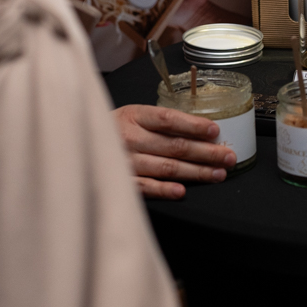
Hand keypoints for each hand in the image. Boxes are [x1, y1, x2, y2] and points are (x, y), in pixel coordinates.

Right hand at [112, 104, 236, 198]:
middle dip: (206, 152)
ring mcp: (123, 161)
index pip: (169, 119)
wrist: (78, 143)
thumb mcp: (134, 115)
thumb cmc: (114, 129)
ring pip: (166, 167)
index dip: (194, 125)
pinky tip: (182, 191)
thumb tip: (202, 130)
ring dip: (195, 172)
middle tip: (228, 157)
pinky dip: (164, 189)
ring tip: (218, 174)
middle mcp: (129, 137)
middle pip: (174, 146)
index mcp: (134, 115)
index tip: (216, 131)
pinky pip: (145, 186)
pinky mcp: (119, 181)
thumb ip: (160, 122)